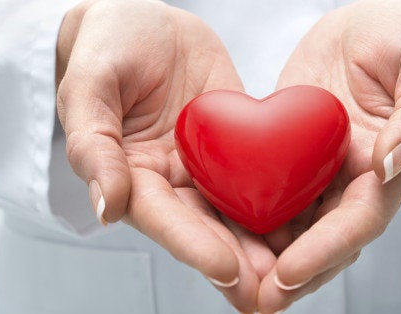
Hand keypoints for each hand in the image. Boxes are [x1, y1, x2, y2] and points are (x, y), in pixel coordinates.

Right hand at [55, 1, 273, 310]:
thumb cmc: (106, 45)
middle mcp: (169, 180)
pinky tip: (310, 221)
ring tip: (298, 273)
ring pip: (236, 212)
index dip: (193, 245)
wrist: (143, 19)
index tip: (226, 269)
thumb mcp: (89, 85)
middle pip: (205, 229)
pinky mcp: (234, 143)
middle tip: (272, 294)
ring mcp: (204, 165)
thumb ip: (94, 145)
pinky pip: (259, 173)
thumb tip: (106, 207)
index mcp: (130, 174)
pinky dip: (281, 200)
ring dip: (265, 246)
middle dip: (239, 263)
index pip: (163, 218)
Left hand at [254, 0, 400, 311]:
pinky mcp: (288, 151)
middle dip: (290, 275)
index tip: (289, 273)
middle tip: (254, 301)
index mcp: (387, 169)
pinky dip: (245, 213)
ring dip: (263, 257)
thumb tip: (393, 160)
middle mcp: (351, 179)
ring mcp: (317, 169)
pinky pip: (266, 186)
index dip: (325, 250)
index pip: (358, 221)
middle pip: (321, 239)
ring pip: (291, 223)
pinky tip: (215, 229)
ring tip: (228, 283)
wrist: (376, 25)